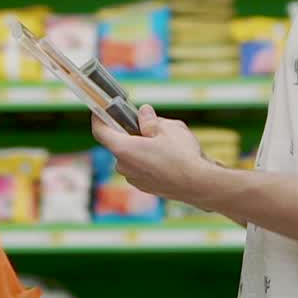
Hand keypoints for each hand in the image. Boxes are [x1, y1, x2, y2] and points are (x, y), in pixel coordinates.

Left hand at [91, 104, 216, 203]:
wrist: (200, 185)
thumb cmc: (182, 156)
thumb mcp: (167, 128)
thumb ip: (150, 120)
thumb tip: (143, 113)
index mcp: (124, 150)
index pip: (100, 132)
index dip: (98, 118)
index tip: (100, 109)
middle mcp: (124, 167)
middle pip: (119, 143)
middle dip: (130, 131)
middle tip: (146, 122)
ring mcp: (134, 179)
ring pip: (132, 155)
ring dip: (142, 146)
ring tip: (165, 141)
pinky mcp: (145, 187)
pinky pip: (141, 167)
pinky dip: (149, 159)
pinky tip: (168, 156)